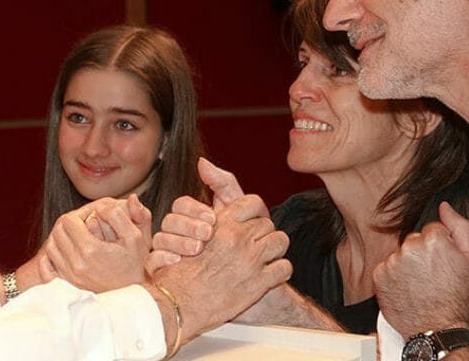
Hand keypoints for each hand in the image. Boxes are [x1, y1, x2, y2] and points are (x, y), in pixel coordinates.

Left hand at [39, 196, 151, 291]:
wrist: (134, 299)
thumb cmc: (136, 267)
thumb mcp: (135, 238)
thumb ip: (119, 215)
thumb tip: (103, 205)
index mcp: (90, 250)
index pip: (68, 220)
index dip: (78, 213)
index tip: (90, 216)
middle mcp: (76, 264)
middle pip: (57, 232)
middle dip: (69, 224)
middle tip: (83, 224)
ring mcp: (69, 277)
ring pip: (51, 247)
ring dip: (61, 238)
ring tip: (77, 237)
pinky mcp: (67, 286)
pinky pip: (48, 267)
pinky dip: (51, 257)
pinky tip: (65, 252)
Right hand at [147, 158, 249, 272]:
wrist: (250, 281)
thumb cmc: (243, 244)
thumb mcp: (236, 212)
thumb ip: (224, 184)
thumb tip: (201, 162)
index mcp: (191, 217)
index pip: (181, 204)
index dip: (195, 209)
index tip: (214, 219)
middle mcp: (178, 233)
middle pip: (169, 220)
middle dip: (189, 225)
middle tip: (208, 235)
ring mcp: (170, 251)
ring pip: (159, 240)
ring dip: (178, 242)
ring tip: (197, 249)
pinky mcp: (164, 272)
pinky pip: (152, 262)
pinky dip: (161, 260)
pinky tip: (178, 262)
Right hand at [151, 194, 291, 341]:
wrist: (183, 305)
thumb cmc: (184, 266)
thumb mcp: (189, 225)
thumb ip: (209, 188)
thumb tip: (203, 163)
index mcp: (222, 224)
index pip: (251, 204)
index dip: (253, 212)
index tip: (244, 221)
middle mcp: (237, 239)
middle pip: (266, 224)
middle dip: (260, 232)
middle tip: (251, 242)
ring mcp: (251, 262)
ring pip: (280, 241)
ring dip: (273, 248)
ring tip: (262, 255)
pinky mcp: (261, 285)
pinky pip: (284, 267)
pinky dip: (279, 270)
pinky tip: (267, 273)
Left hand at [373, 202, 468, 336]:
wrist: (437, 326)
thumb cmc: (455, 297)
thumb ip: (460, 227)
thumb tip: (446, 207)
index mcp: (433, 240)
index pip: (432, 229)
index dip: (440, 246)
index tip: (443, 261)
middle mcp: (409, 247)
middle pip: (414, 240)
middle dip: (423, 253)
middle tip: (433, 274)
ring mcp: (392, 261)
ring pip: (400, 253)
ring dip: (408, 264)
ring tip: (421, 282)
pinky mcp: (379, 274)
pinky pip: (387, 267)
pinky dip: (394, 275)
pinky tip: (407, 287)